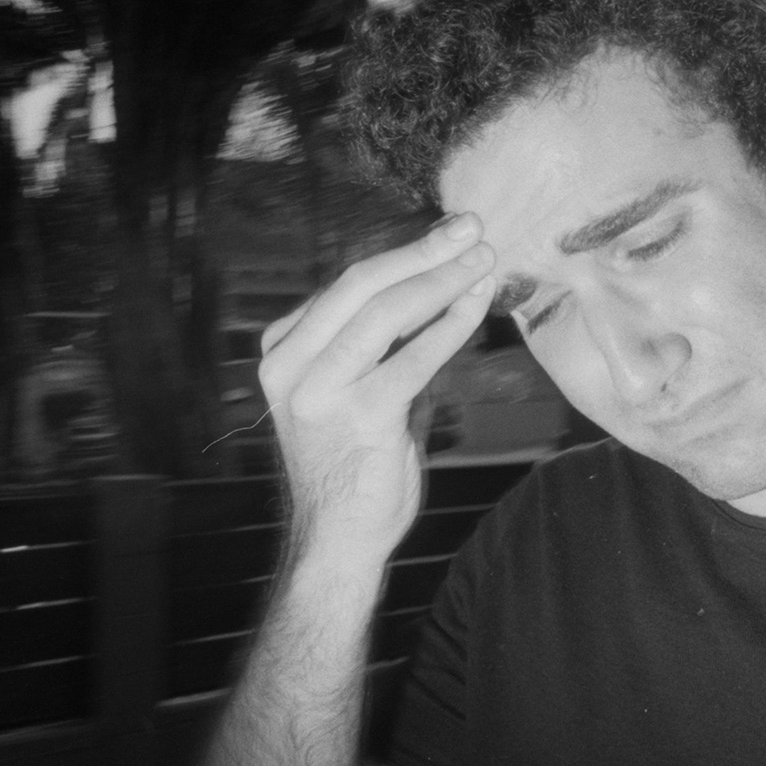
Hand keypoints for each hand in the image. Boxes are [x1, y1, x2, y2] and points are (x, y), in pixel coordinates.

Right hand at [257, 213, 495, 555]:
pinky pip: (412, 359)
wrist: (339, 536)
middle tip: (472, 229)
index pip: (346, 284)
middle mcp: (289, 367)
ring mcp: (318, 394)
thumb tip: (434, 273)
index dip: (403, 252)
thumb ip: (379, 336)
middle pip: (360, 286)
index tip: (448, 232)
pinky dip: (449, 327)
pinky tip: (476, 307)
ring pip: (384, 314)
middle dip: (423, 252)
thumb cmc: (354, 456)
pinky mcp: (359, 419)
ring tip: (483, 262)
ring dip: (441, 281)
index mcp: (281, 350)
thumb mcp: (351, 384)